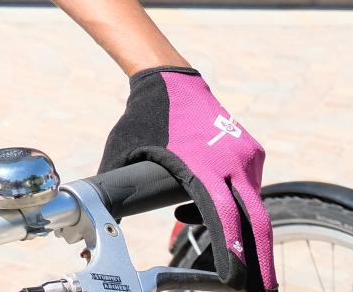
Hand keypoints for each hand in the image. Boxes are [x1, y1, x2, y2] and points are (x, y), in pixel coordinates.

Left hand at [100, 67, 275, 289]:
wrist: (171, 80)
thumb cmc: (142, 120)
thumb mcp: (121, 154)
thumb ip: (114, 188)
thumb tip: (92, 220)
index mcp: (200, 168)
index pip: (223, 219)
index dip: (232, 253)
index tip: (233, 280)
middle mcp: (231, 163)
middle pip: (256, 224)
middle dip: (261, 262)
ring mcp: (247, 157)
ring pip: (253, 208)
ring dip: (241, 232)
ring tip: (215, 248)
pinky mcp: (253, 152)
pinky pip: (249, 189)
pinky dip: (234, 206)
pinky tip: (199, 208)